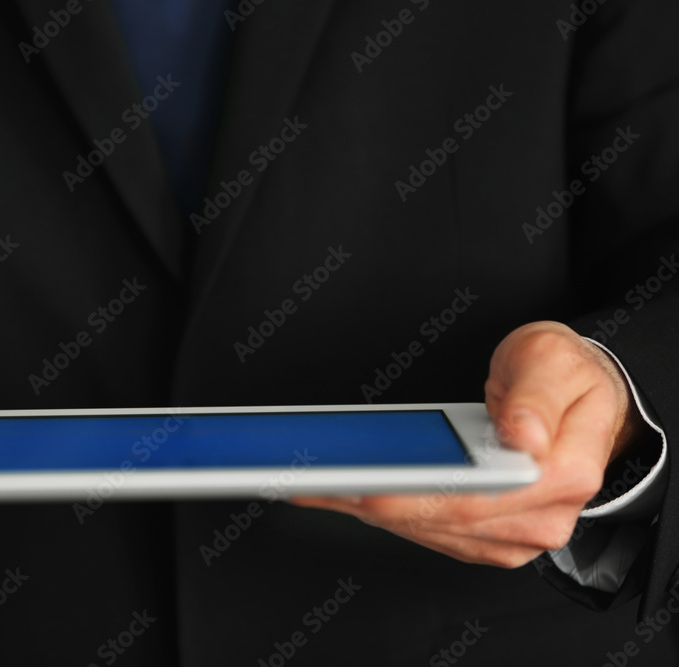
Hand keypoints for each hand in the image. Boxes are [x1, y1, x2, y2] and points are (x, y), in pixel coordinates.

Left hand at [292, 321, 641, 567]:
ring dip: (366, 508)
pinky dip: (383, 511)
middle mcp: (540, 516)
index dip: (412, 495)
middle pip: (440, 519)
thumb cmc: (565, 377)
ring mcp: (512, 532)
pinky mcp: (486, 535)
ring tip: (316, 483)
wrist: (581, 398)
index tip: (363, 486)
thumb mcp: (555, 361)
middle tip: (316, 481)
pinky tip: (345, 492)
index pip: (475, 498)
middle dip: (371, 500)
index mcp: (564, 473)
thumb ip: (538, 398)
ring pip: (426, 528)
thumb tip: (523, 438)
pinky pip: (428, 530)